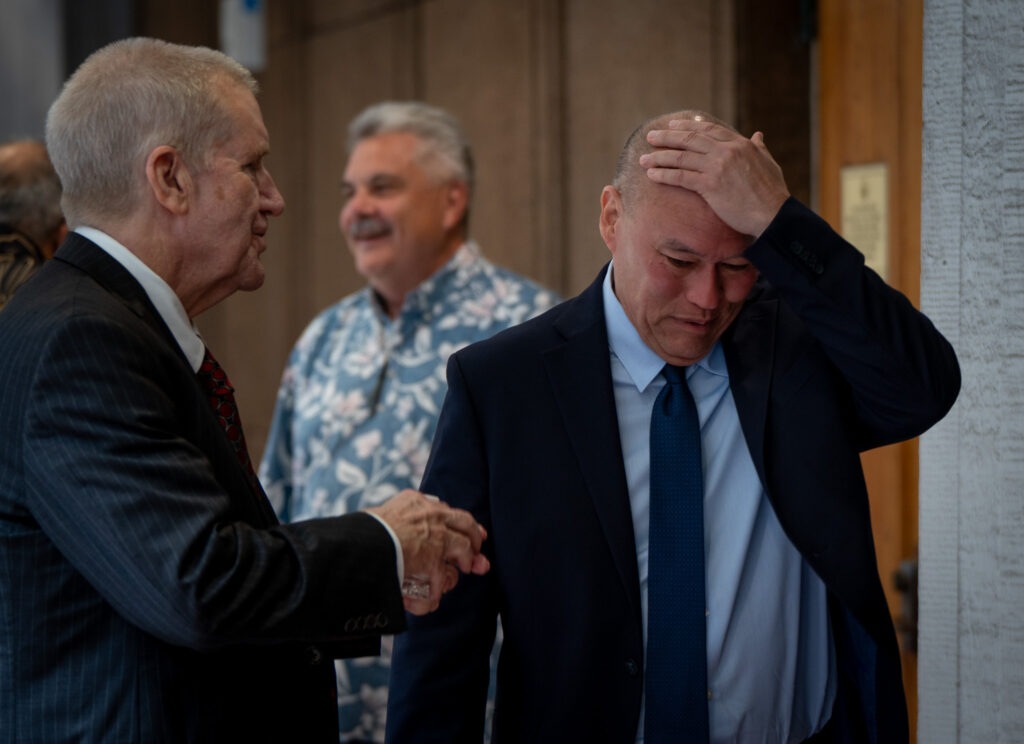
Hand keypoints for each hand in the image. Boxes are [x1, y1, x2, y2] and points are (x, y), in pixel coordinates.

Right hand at [366, 490, 488, 614]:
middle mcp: (431, 515)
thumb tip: (387, 522)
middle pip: (465, 521)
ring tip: (466, 568)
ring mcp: (435, 536)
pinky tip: (435, 595)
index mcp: (415, 501)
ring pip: (464, 546)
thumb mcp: (380, 515)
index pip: (444, 509)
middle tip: (479, 546)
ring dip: (467, 559)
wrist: (359, 546)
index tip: (466, 528)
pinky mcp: (434, 558)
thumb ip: (393, 517)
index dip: (457, 521)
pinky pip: (443, 576)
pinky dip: (439, 587)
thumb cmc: (362, 533)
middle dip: (475, 535)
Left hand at [640, 118, 789, 237]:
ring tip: (644, 158)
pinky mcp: (710, 185)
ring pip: (681, 157)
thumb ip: (759, 148)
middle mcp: (727, 151)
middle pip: (690, 139)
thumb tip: (758, 135)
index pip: (709, 130)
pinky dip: (664, 175)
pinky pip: (681, 177)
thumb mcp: (769, 163)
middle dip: (667, 137)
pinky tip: (652, 175)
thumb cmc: (773, 192)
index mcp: (740, 144)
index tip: (675, 125)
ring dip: (659, 157)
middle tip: (651, 136)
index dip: (689, 126)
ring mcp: (717, 167)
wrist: (773, 214)